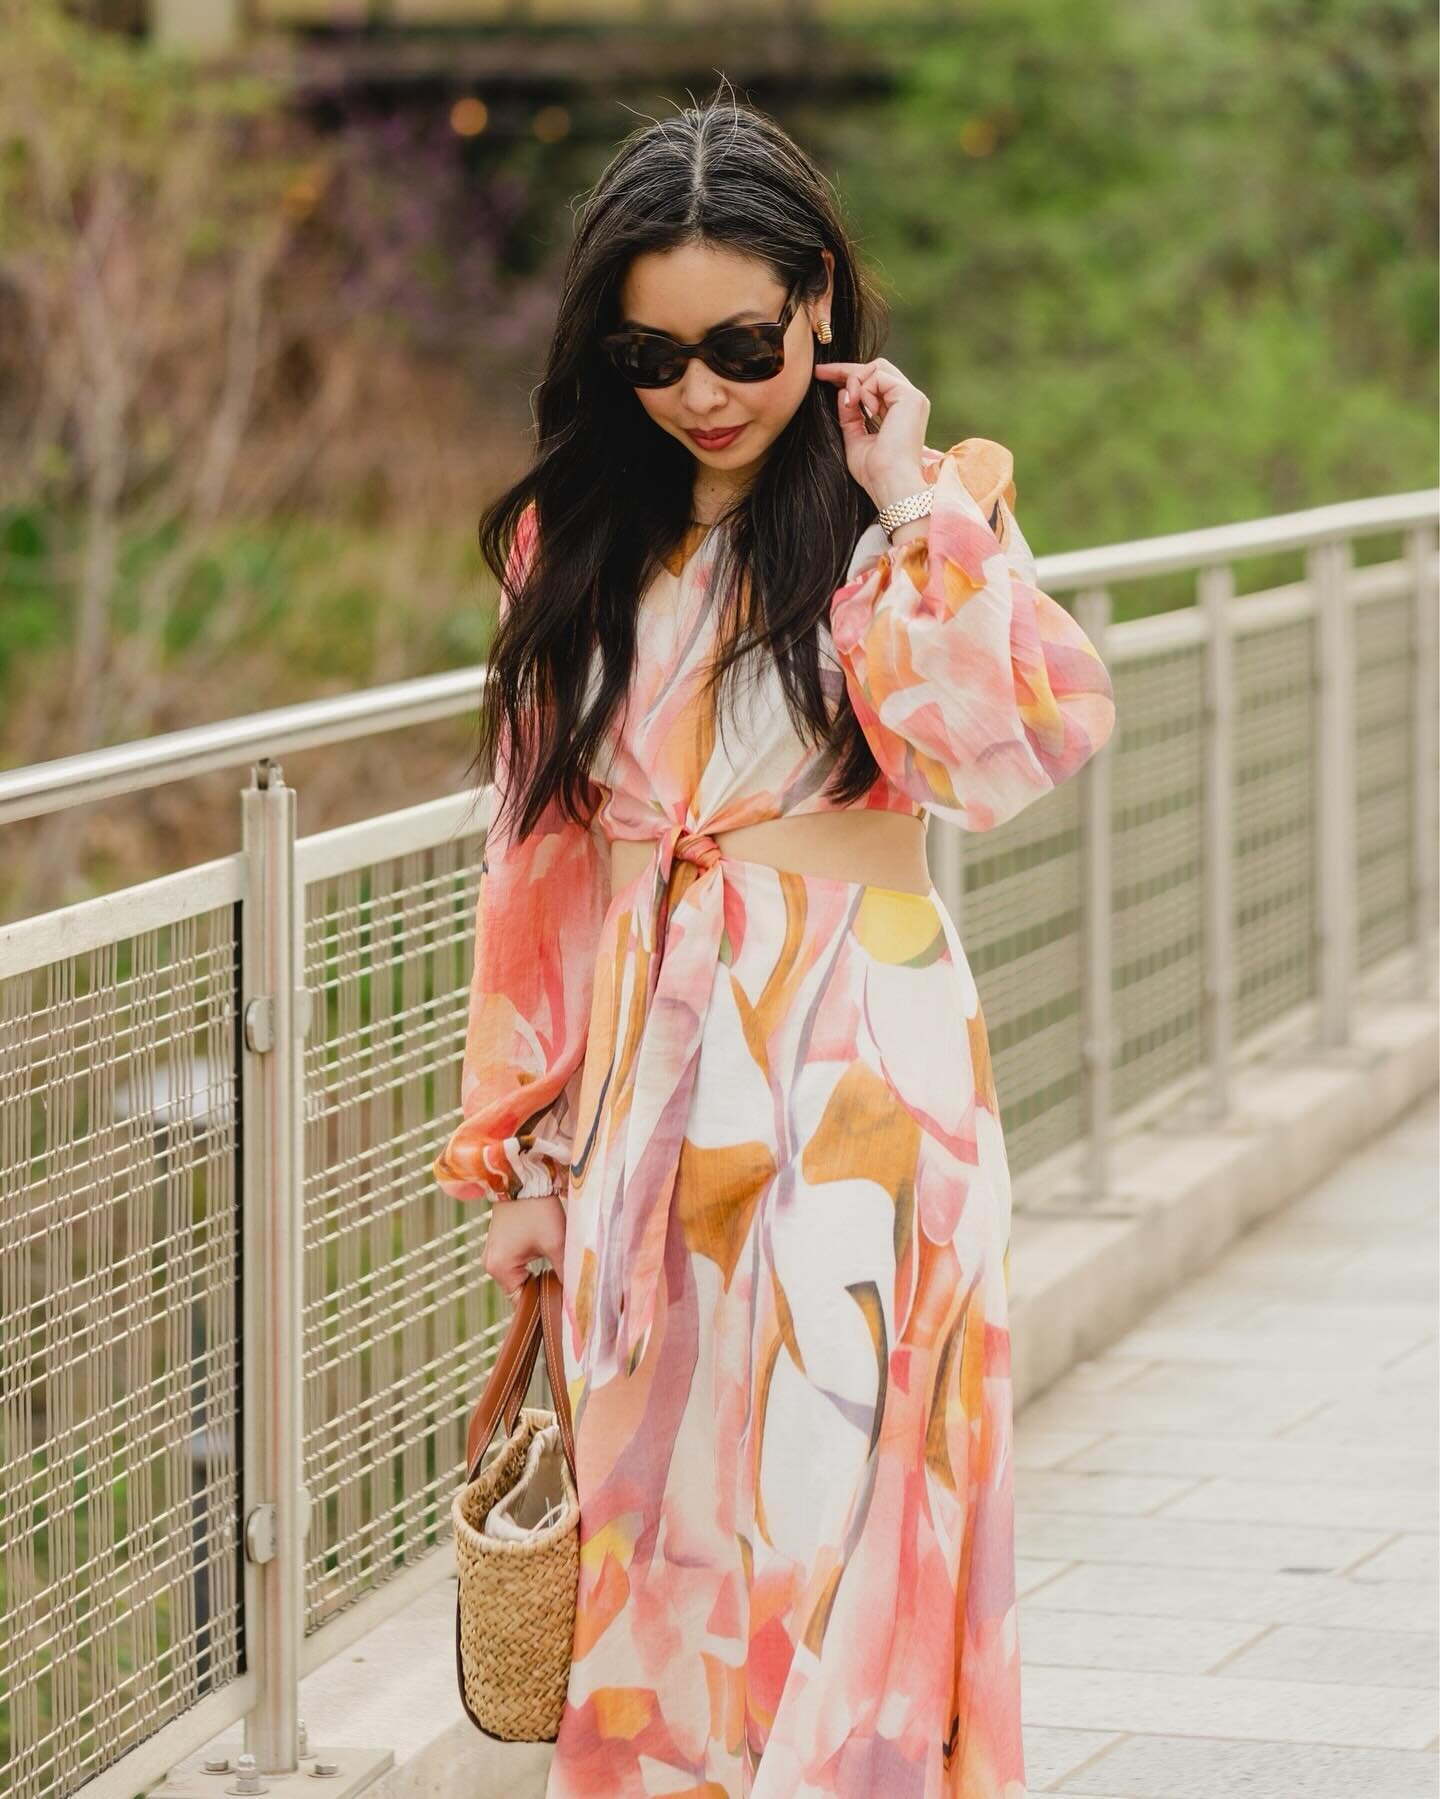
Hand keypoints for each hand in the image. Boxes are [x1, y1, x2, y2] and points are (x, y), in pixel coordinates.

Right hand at [482, 1193, 566, 1301]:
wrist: (523, 1176)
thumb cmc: (538, 1209)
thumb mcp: (556, 1242)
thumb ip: (565, 1273)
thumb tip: (576, 1296)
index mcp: (500, 1268)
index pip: (522, 1302)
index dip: (543, 1304)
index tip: (563, 1303)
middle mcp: (491, 1264)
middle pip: (520, 1290)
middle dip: (542, 1289)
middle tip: (565, 1288)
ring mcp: (493, 1253)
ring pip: (520, 1277)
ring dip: (537, 1276)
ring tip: (559, 1273)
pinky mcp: (499, 1244)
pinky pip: (516, 1264)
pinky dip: (531, 1265)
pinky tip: (548, 1259)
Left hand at [812, 357, 930, 510]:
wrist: (888, 483)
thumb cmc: (874, 472)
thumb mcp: (855, 439)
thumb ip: (850, 415)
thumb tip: (842, 393)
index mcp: (900, 411)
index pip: (875, 381)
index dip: (847, 375)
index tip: (820, 374)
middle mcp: (910, 401)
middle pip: (876, 367)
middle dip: (846, 369)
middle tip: (820, 374)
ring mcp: (913, 398)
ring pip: (876, 368)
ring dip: (854, 383)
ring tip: (850, 406)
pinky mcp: (911, 397)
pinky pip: (878, 377)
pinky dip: (864, 390)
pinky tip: (866, 412)